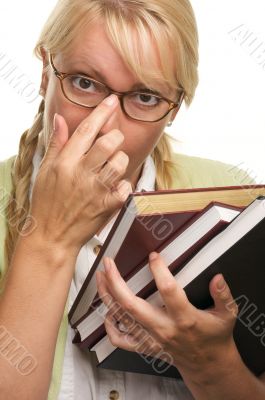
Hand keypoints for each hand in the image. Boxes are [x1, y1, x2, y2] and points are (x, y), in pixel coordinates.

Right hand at [27, 95, 131, 254]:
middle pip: (109, 143)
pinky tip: (115, 187)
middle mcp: (81, 174)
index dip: (101, 112)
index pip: (86, 129)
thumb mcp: (46, 170)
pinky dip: (124, 185)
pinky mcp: (107, 206)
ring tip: (112, 166)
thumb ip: (57, 144)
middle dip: (115, 136)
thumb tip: (60, 119)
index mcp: (65, 162)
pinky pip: (126, 188)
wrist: (52, 236)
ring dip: (120, 160)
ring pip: (120, 163)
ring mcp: (96, 191)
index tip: (111, 101)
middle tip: (112, 140)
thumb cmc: (47, 202)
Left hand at [96, 252, 239, 380]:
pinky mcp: (145, 346)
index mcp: (184, 318)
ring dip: (107, 296)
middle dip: (115, 282)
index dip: (159, 270)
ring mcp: (151, 339)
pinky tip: (107, 310)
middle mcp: (164, 329)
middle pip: (132, 305)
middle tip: (108, 263)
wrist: (208, 365)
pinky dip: (109, 325)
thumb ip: (223, 296)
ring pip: (122, 318)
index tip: (154, 256)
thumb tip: (217, 278)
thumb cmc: (215, 337)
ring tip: (101, 276)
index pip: (168, 290)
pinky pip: (120, 339)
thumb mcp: (226, 315)